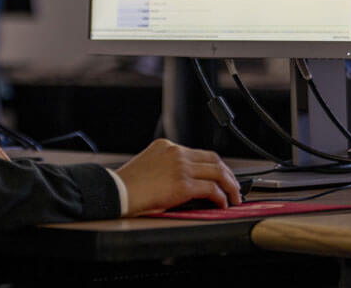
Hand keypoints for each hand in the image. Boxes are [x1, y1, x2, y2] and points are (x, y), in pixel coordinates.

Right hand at [114, 138, 241, 215]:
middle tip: (233, 186)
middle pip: (213, 159)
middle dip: (227, 173)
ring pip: (217, 172)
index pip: (199, 152)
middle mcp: (176, 152)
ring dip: (229, 185)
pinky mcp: (183, 184)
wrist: (117, 191)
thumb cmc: (127, 185)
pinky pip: (212, 189)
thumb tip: (185, 182)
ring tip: (233, 196)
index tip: (219, 175)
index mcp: (166, 146)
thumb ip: (167, 166)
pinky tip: (221, 203)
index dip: (214, 165)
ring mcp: (181, 167)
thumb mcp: (149, 166)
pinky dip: (221, 197)